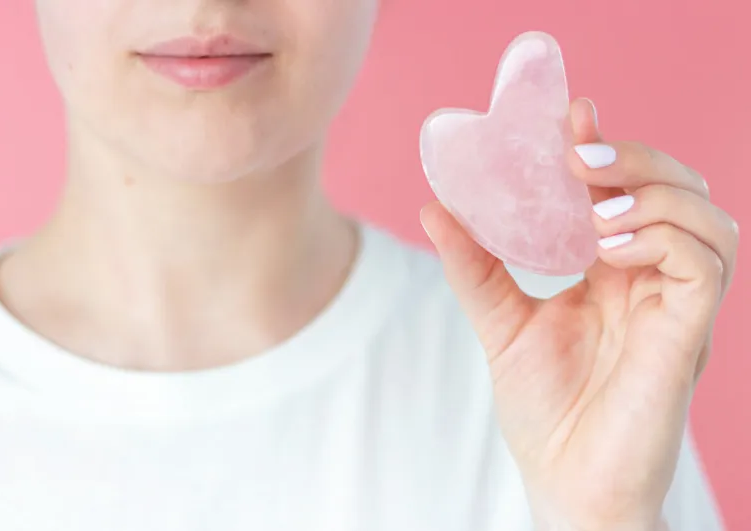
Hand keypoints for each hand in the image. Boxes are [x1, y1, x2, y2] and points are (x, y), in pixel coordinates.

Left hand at [420, 98, 738, 529]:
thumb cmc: (545, 411)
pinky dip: (662, 238)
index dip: (607, 144)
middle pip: (677, 188)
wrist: (566, 484)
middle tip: (577, 153)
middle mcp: (654, 280)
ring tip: (593, 208)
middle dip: (632, 157)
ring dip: (651, 192)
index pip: (628, 189)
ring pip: (705, 216)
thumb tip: (433, 208)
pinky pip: (706, 263)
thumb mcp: (500, 323)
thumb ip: (475, 266)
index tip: (569, 113)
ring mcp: (677, 305)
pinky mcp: (689, 333)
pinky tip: (609, 248)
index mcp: (616, 271)